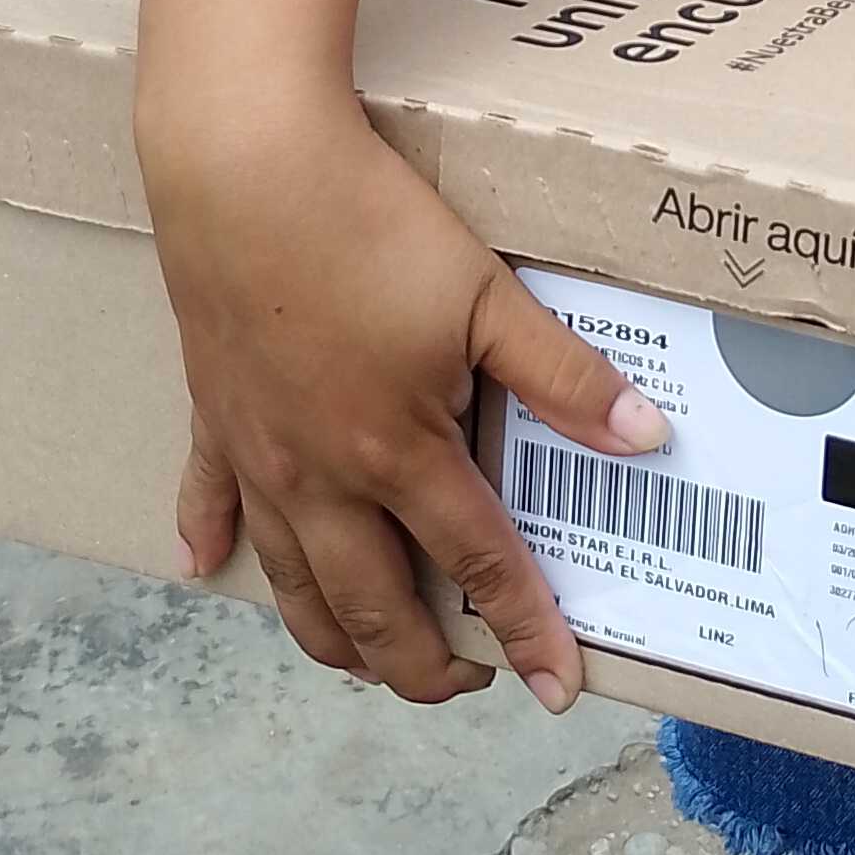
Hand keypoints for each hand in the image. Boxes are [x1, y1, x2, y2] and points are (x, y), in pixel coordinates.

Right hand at [142, 85, 668, 709]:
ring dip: (334, 637)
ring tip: (373, 661)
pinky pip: (206, 500)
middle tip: (469, 683)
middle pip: (373, 609)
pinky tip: (205, 569)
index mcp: (399, 453)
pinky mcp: (211, 414)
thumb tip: (649, 437)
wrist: (244, 166)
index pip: (478, 567)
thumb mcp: (485, 295)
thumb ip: (564, 377)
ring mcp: (258, 455)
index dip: (526, 631)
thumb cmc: (368, 224)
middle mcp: (322, 478)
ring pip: (290, 584)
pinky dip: (209, 543)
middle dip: (423, 666)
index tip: (557, 687)